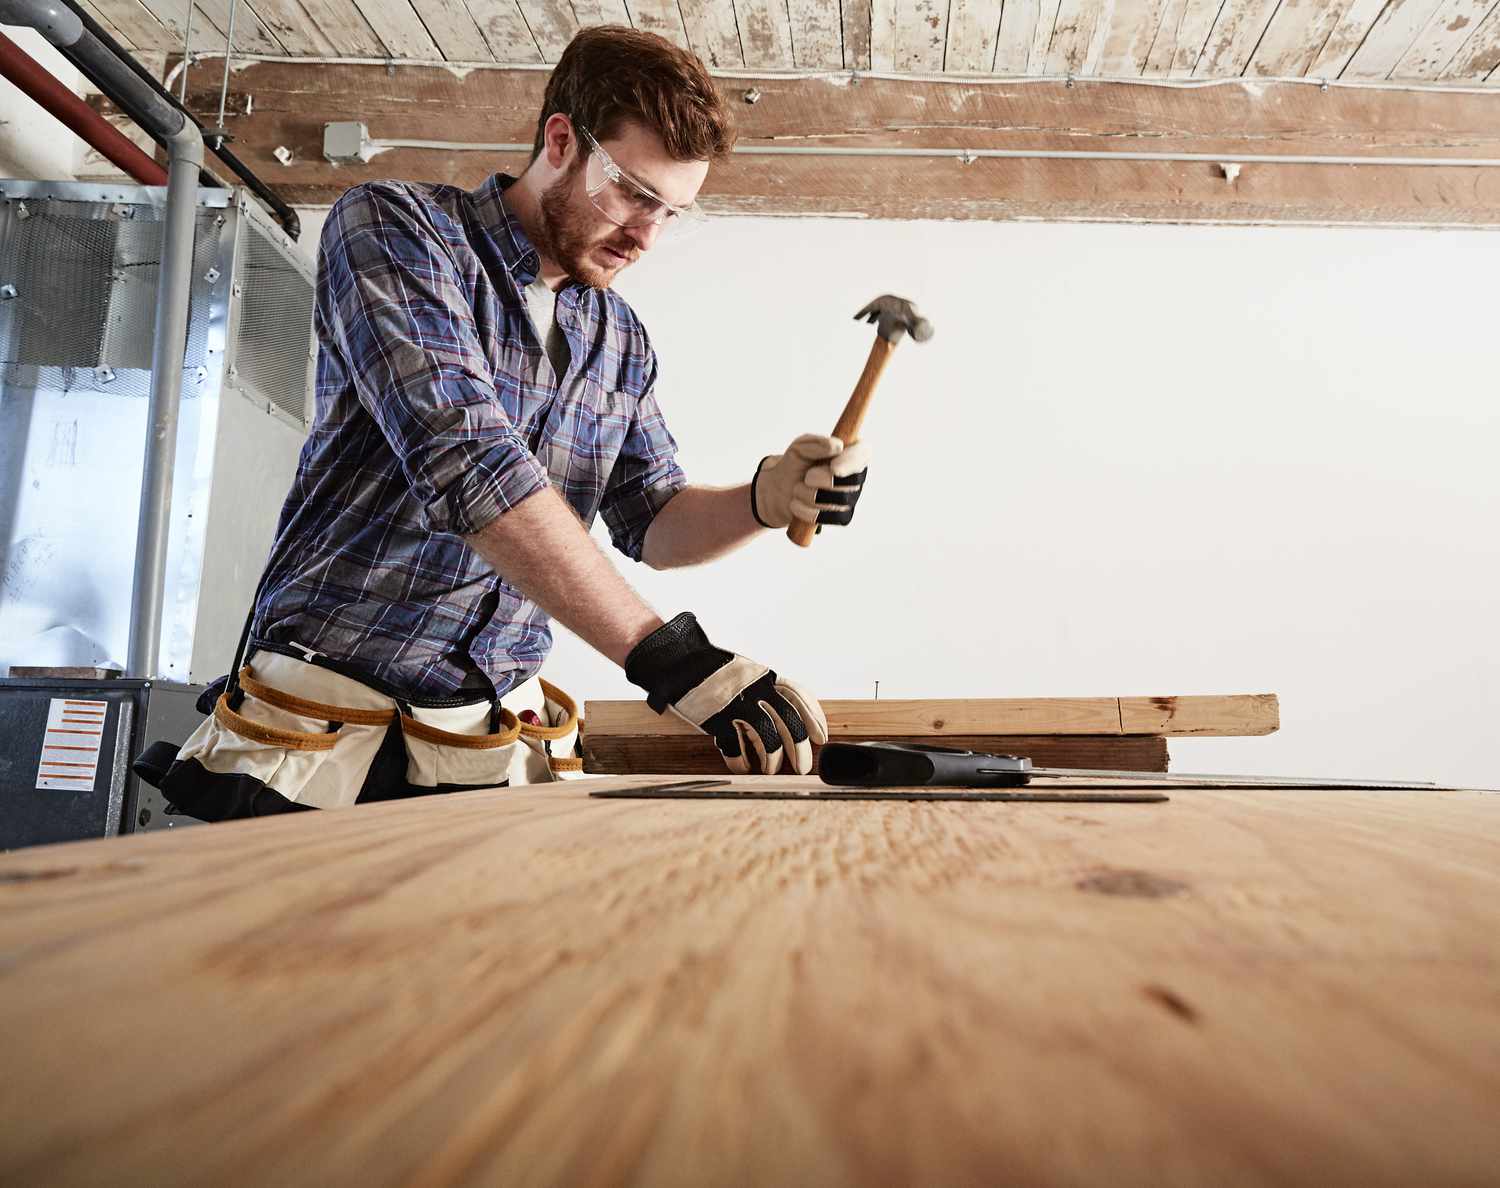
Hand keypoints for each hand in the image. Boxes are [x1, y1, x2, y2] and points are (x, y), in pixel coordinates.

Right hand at [625, 612, 828, 774]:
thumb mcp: (745, 673)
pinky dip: (741, 762)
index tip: (822, 737)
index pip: (800, 696)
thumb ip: (764, 689)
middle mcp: (755, 689)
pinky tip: (743, 767)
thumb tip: (786, 713)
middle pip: (790, 722)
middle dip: (800, 749)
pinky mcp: (716, 719)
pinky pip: (735, 748)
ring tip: (770, 771)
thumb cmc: (710, 670)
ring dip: (772, 760)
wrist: (677, 661)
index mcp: (764, 677)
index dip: (815, 718)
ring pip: (767, 739)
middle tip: (803, 767)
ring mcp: (736, 704)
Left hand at [751, 434, 870, 531]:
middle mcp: (855, 475)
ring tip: (797, 489)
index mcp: (850, 452)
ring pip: (840, 501)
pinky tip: (796, 504)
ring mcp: (850, 497)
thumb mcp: (800, 447)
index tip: (833, 467)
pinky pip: (832, 518)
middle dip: (826, 480)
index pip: (862, 454)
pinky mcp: (841, 516)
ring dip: (811, 496)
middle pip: (852, 481)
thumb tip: (838, 446)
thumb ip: (817, 443)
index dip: (851, 462)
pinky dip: (809, 512)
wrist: (780, 489)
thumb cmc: (796, 463)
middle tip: (807, 477)